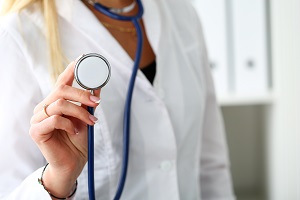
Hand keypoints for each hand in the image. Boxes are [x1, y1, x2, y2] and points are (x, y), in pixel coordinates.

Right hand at [29, 58, 100, 196]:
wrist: (73, 163)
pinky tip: (75, 132)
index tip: (82, 59)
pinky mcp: (36, 131)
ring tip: (92, 121)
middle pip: (61, 90)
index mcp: (54, 102)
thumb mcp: (86, 117)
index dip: (71, 70)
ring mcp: (38, 119)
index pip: (61, 82)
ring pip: (60, 104)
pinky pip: (54, 119)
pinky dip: (69, 124)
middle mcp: (44, 107)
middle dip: (82, 94)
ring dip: (80, 112)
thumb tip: (98, 84)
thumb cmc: (78, 140)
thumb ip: (88, 101)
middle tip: (97, 102)